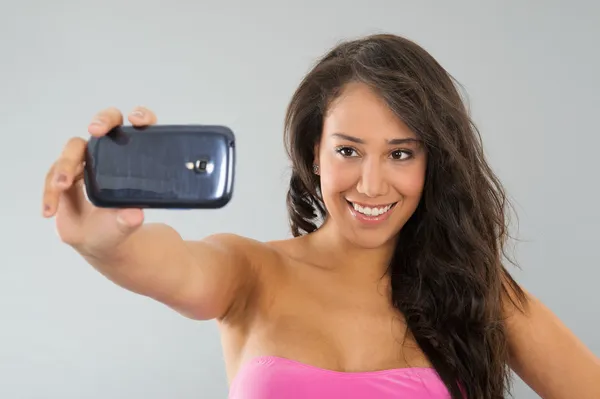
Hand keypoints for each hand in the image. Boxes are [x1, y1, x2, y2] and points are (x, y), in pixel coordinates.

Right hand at [42, 106, 157, 256]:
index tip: (137, 121)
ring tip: (61, 186)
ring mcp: (85, 162)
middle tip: (95, 130)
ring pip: (73, 148)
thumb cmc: (117, 226)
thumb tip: (134, 215)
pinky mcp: (64, 174)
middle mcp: (109, 154)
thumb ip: (128, 221)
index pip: (139, 129)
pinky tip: (49, 211)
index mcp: (131, 159)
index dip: (141, 116)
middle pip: (104, 124)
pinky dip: (49, 193)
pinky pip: (52, 176)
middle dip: (101, 121)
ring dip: (65, 165)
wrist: (98, 241)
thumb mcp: (124, 226)